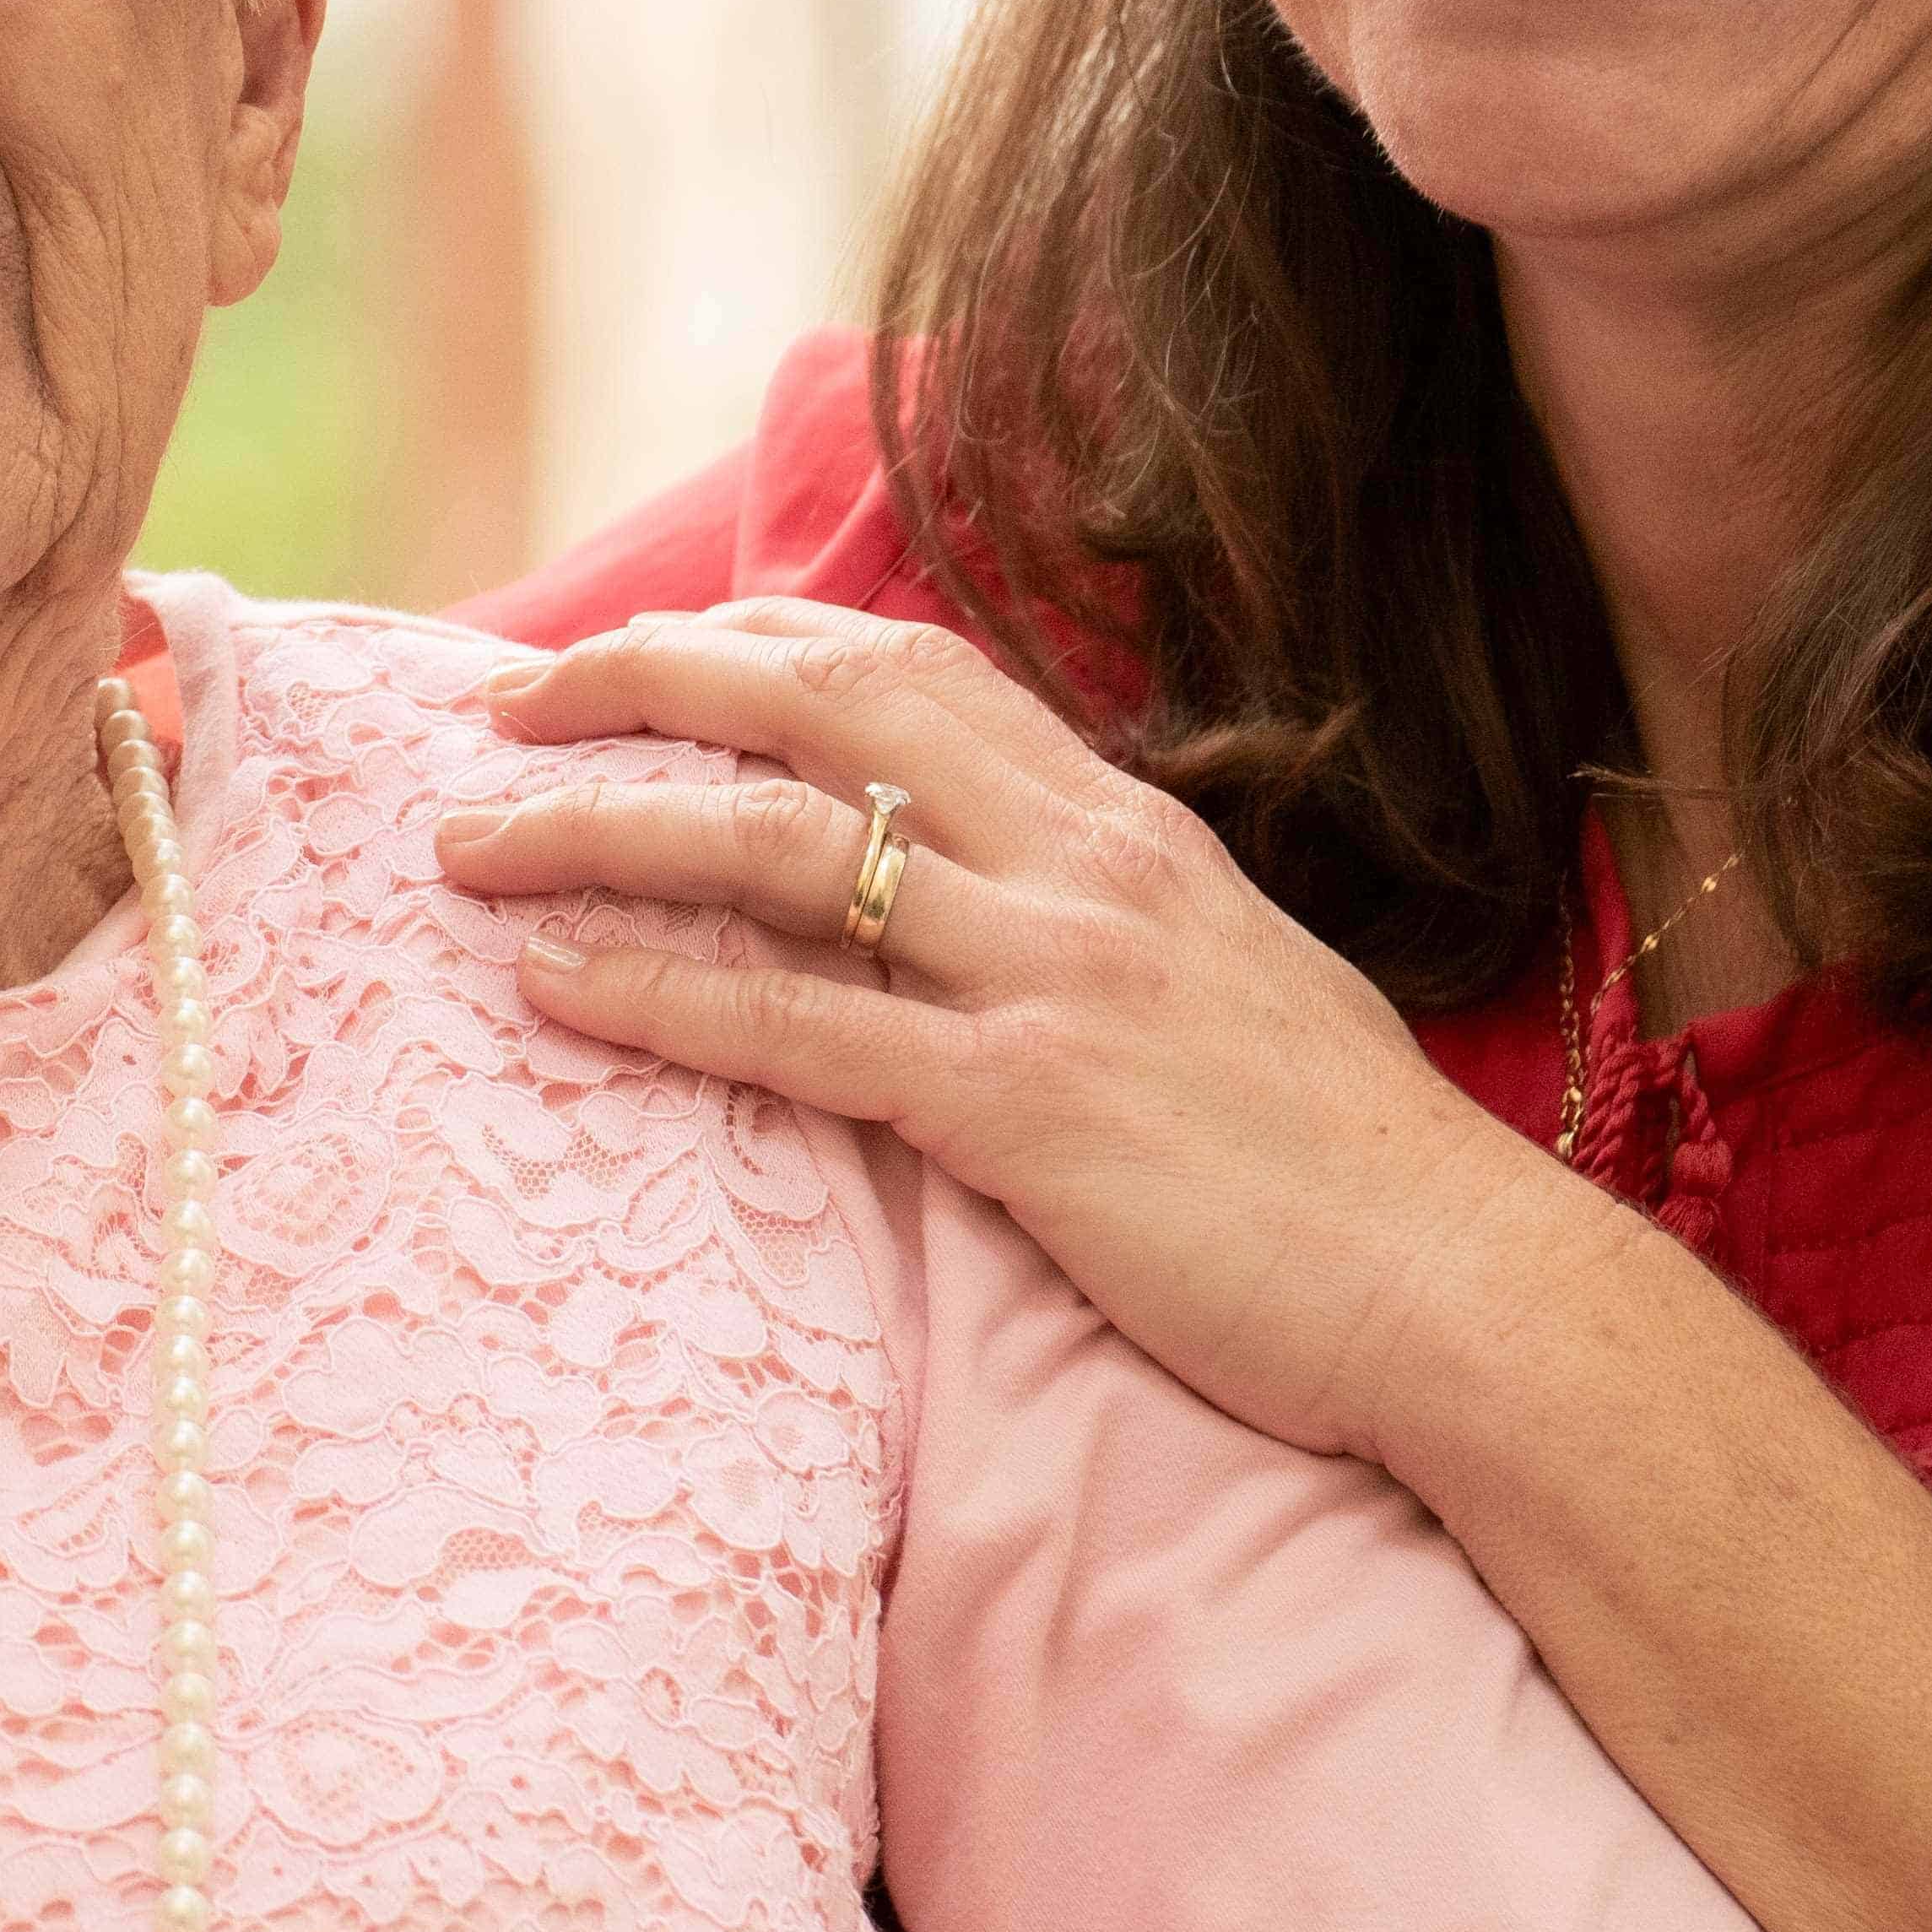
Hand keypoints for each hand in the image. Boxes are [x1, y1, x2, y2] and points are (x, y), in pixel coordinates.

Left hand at [431, 606, 1586, 1473]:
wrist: (1466, 1289)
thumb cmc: (1347, 1174)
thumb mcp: (1227, 990)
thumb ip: (1110, 927)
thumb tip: (1004, 916)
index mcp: (1127, 829)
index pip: (909, 668)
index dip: (752, 641)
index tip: (633, 653)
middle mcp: (1084, 865)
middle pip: (820, 704)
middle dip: (639, 681)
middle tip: (494, 709)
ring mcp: (1056, 976)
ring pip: (780, 847)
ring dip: (598, 832)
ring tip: (465, 851)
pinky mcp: (1026, 1106)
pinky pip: (800, 1027)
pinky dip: (658, 995)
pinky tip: (553, 988)